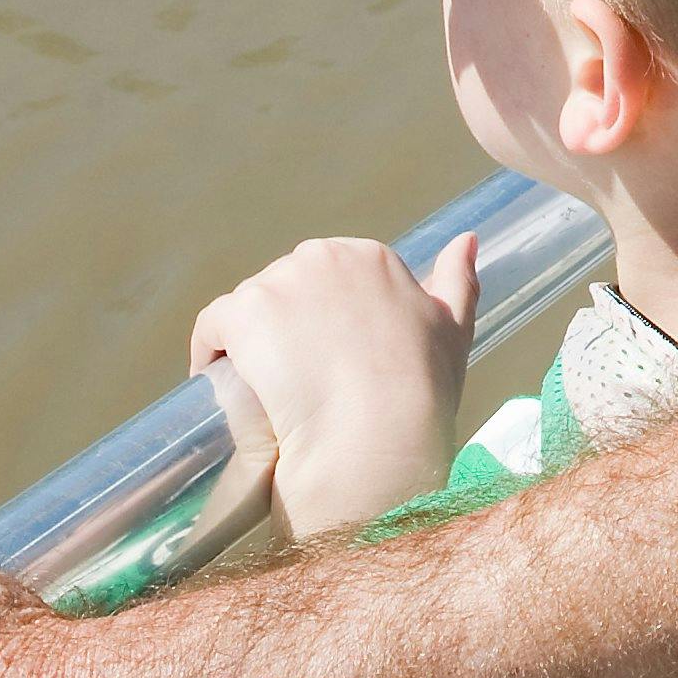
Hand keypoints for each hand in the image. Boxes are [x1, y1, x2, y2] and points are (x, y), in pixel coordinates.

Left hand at [191, 233, 485, 540]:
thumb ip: (459, 281)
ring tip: (262, 393)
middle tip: (296, 383)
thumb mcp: (454, 330)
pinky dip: (211, 353)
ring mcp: (281, 282)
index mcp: (373, 257)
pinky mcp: (243, 312)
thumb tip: (466, 240)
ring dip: (250, 344)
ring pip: (250, 309)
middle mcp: (325, 257)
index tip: (329, 362)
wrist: (376, 437)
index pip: (330, 278)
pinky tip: (221, 383)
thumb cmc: (421, 393)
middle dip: (287, 329)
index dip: (326, 323)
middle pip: (288, 288)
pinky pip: (214, 327)